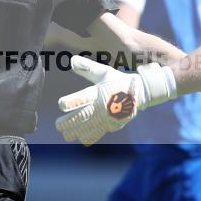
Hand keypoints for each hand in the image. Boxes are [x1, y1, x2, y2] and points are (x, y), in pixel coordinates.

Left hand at [55, 55, 176, 145]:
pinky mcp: (113, 124)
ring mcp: (108, 117)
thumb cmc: (119, 81)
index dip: (72, 101)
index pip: (84, 97)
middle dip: (69, 122)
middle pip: (84, 115)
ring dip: (76, 131)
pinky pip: (100, 132)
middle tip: (58, 125)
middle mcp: (103, 105)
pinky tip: (82, 140)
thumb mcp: (105, 73)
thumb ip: (87, 68)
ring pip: (90, 126)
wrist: (142, 93)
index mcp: (100, 92)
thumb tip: (71, 60)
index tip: (61, 105)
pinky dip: (91, 137)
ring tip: (65, 135)